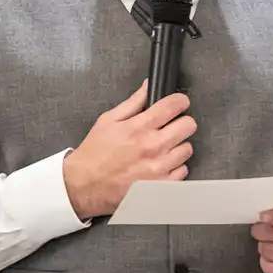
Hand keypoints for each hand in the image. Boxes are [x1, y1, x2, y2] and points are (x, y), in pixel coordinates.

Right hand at [62, 83, 195, 219]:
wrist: (84, 186)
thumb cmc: (94, 154)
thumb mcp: (108, 120)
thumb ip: (133, 102)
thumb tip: (148, 87)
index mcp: (139, 127)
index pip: (173, 106)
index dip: (180, 101)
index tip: (179, 103)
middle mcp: (152, 146)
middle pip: (188, 125)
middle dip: (181, 122)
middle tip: (172, 126)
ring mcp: (159, 167)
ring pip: (187, 148)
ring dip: (177, 146)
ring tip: (162, 148)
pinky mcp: (161, 185)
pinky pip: (183, 170)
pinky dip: (175, 166)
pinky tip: (161, 164)